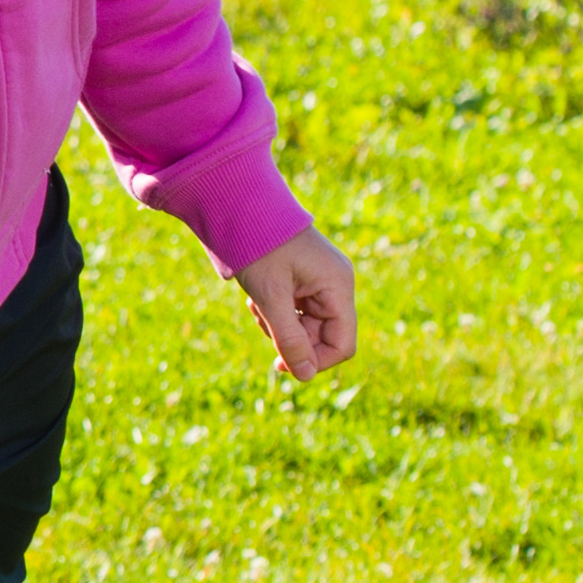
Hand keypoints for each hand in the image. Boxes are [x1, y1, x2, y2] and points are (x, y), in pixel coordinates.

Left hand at [236, 228, 358, 380]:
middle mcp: (336, 285)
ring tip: (257, 303)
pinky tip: (258, 296)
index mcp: (337, 286)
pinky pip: (296, 310)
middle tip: (262, 319)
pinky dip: (276, 311)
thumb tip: (303, 376)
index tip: (283, 363)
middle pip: (322, 336)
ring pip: (305, 325)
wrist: (239, 206)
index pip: (342, 344)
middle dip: (289, 337)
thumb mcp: (270, 298)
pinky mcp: (305, 279)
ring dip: (278, 324)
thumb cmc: (257, 247)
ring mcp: (321, 281)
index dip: (316, 360)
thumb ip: (289, 338)